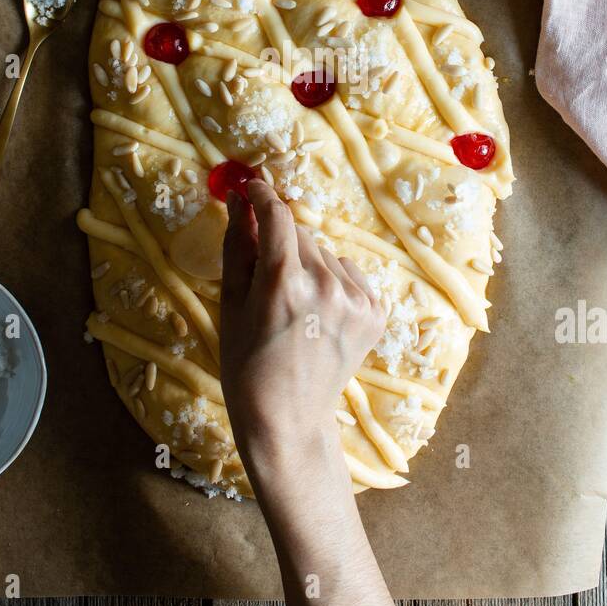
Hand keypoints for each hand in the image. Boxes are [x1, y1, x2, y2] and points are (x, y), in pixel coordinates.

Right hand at [219, 180, 384, 467]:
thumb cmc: (246, 364)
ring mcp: (357, 301)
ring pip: (325, 255)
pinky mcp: (375, 313)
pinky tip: (318, 317)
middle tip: (267, 282)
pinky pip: (349, 276)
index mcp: (283, 283)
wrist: (287, 419)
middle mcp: (326, 285)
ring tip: (295, 309)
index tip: (251, 187)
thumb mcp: (230, 304)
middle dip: (281, 246)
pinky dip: (333, 285)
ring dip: (308, 267)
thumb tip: (239, 199)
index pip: (277, 215)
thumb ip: (238, 245)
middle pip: (301, 236)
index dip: (262, 195)